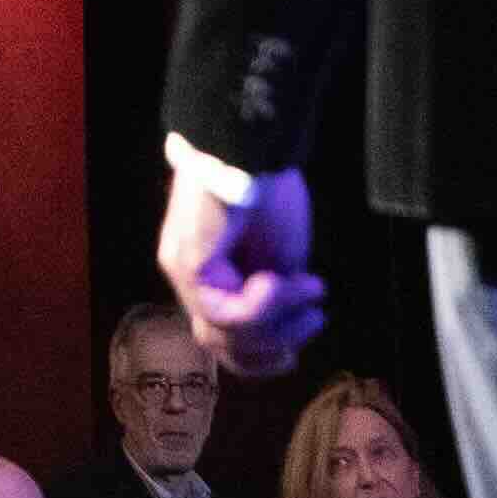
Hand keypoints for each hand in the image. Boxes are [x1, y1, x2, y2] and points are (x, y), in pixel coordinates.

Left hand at [158, 142, 323, 359]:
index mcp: (213, 277)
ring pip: (223, 337)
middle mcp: (191, 279)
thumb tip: (285, 323)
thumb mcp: (283, 254)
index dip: (266, 352)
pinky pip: (225, 312)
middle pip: (221, 346)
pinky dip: (263, 307)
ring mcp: (183, 274)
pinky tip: (280, 282)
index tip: (304, 340)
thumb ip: (279, 294)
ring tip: (309, 291)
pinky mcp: (187, 264)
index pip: (227, 337)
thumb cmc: (268, 190)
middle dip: (272, 348)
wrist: (250, 144)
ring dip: (277, 326)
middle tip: (313, 322)